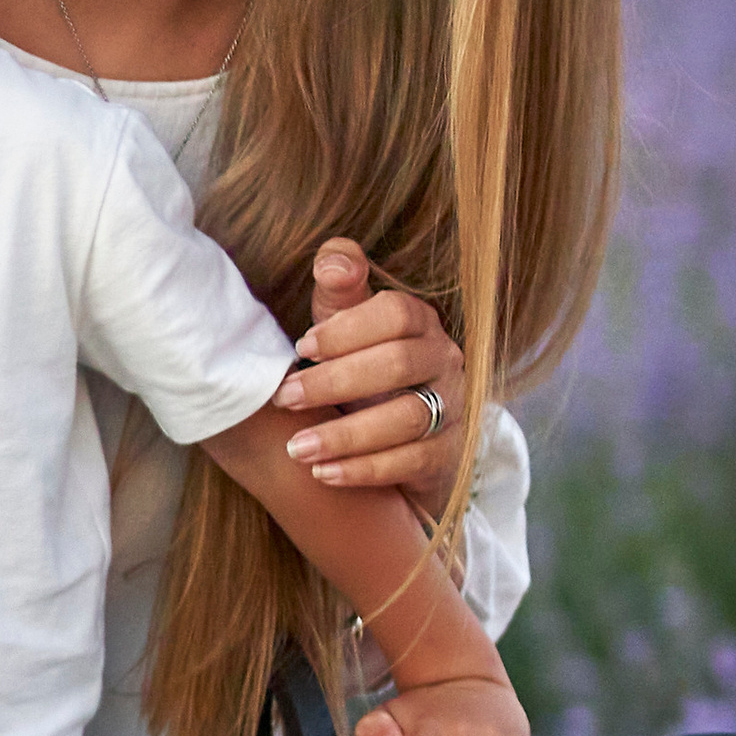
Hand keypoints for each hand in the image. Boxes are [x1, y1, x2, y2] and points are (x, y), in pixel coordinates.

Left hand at [275, 238, 465, 515]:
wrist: (397, 437)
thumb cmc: (360, 366)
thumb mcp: (345, 326)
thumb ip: (339, 289)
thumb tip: (335, 262)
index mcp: (419, 322)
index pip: (396, 313)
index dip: (347, 329)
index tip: (302, 347)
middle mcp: (444, 360)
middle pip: (397, 364)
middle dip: (334, 382)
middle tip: (283, 398)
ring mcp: (452, 408)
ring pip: (407, 417)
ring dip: (346, 435)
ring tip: (297, 448)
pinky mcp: (449, 455)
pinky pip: (412, 462)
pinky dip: (365, 469)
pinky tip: (323, 473)